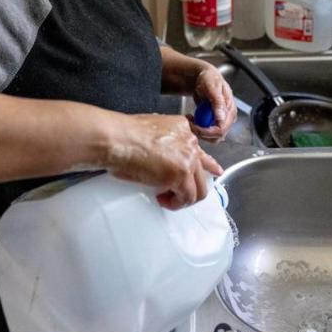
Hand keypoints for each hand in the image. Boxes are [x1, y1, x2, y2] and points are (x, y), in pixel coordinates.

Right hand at [103, 113, 223, 209]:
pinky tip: (164, 200)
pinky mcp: (181, 175)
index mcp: (181, 128)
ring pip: (199, 187)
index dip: (207, 164)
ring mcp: (188, 158)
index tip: (214, 170)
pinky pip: (187, 197)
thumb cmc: (122, 136)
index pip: (199, 149)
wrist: (117, 139)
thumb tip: (159, 158)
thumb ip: (162, 142)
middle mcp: (190, 141)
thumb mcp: (149, 131)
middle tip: (178, 195)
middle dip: (191, 186)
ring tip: (167, 199)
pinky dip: (176, 203)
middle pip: (202, 171)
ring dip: (183, 197)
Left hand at [191, 66, 236, 142]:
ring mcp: (221, 121)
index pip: (221, 129)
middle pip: (217, 137)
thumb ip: (218, 103)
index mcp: (230, 110)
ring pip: (212, 138)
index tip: (193, 125)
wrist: (204, 77)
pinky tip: (192, 119)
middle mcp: (228, 118)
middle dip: (201, 133)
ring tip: (190, 120)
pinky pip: (207, 133)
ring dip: (199, 132)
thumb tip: (221, 119)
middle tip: (189, 122)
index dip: (206, 131)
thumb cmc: (209, 79)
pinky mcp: (214, 122)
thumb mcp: (212, 87)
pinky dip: (198, 129)